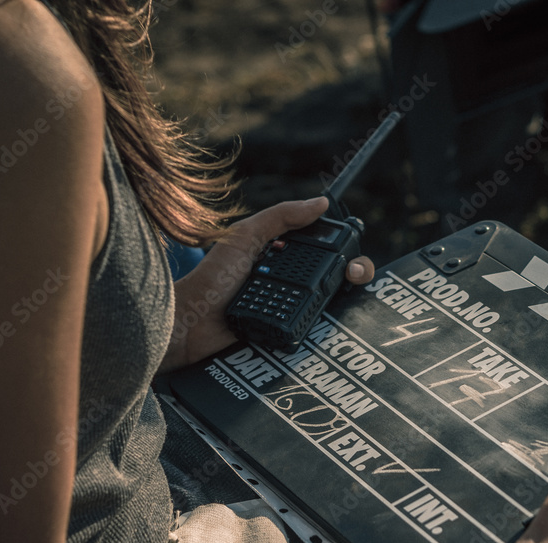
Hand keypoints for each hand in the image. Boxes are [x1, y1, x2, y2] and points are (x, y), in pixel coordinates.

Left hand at [160, 197, 374, 371]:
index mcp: (282, 256)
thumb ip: (280, 217)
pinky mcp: (286, 335)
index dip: (346, 249)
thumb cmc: (212, 279)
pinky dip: (328, 326)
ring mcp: (289, 310)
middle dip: (355, 273)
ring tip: (345, 295)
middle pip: (336, 277)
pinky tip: (336, 320)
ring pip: (331, 305)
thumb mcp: (245, 237)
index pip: (325, 248)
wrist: (192, 325)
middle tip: (353, 276)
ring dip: (343, 299)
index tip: (352, 255)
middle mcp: (290, 282)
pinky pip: (314, 331)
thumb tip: (321, 202)